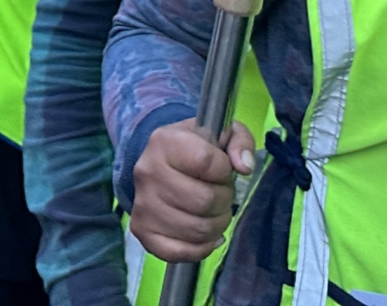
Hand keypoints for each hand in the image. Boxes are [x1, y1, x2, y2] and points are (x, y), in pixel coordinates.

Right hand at [128, 119, 254, 263]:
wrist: (161, 162)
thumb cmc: (195, 147)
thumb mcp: (221, 134)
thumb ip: (240, 142)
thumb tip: (245, 167)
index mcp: (165, 141)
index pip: (206, 162)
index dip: (224, 171)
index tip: (223, 170)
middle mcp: (148, 172)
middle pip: (204, 201)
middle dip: (224, 200)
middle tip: (223, 194)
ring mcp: (143, 205)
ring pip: (196, 230)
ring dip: (217, 224)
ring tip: (216, 212)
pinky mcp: (142, 231)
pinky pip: (178, 252)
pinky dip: (201, 248)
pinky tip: (207, 235)